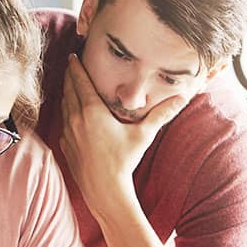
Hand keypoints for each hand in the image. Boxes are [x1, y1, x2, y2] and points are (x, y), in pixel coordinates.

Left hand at [60, 54, 186, 219]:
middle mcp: (76, 119)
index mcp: (92, 111)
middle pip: (69, 90)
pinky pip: (64, 123)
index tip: (73, 56)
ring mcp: (68, 133)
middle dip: (69, 76)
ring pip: (64, 106)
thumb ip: (162, 114)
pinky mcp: (65, 146)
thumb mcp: (144, 135)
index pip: (80, 81)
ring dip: (66, 94)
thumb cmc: (124, 161)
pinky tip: (71, 114)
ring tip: (70, 86)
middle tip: (70, 65)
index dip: (76, 67)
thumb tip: (183, 98)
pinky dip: (66, 114)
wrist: (104, 190)